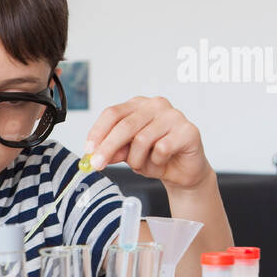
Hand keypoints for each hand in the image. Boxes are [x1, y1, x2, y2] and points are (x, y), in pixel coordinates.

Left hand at [84, 96, 212, 190]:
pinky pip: (162, 149)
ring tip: (144, 166)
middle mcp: (156, 105)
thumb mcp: (128, 154)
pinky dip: (156, 162)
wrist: (184, 171)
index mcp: (138, 105)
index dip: (97, 132)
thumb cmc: (156, 157)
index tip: (88, 150)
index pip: (112, 113)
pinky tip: (162, 162)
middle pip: (125, 125)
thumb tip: (95, 154)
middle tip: (97, 165)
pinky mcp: (188, 130)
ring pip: (142, 139)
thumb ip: (113, 150)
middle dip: (108, 148)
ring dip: (137, 160)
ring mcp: (174, 116)